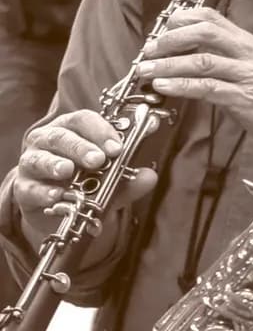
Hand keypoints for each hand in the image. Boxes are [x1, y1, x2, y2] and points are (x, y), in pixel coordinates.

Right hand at [13, 109, 156, 244]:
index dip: (101, 130)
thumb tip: (149, 177)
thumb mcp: (109, 181)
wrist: (57, 210)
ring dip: (56, 164)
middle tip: (98, 159)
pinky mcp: (24, 189)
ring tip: (69, 171)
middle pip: (62, 136)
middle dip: (81, 147)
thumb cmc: (82, 183)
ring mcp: (33, 164)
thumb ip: (127, 178)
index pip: (83, 120)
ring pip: (41, 158)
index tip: (117, 147)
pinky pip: (30, 188)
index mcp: (71, 130)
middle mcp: (48, 142)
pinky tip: (56, 195)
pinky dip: (43, 192)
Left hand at [135, 7, 252, 155]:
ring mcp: (246, 75)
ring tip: (146, 70)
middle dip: (170, 40)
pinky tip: (164, 88)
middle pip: (204, 32)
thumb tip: (190, 54)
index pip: (211, 17)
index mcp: (246, 43)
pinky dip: (181, 86)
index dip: (181, 19)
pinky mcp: (242, 98)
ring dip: (168, 65)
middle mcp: (246, 53)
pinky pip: (206, 88)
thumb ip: (225, 57)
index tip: (161, 30)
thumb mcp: (251, 67)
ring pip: (201, 61)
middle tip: (149, 50)